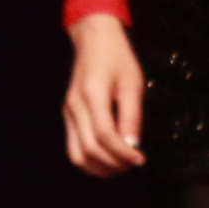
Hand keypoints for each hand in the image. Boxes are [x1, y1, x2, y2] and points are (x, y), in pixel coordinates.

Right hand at [64, 15, 145, 175]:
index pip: (105, 136)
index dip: (123, 153)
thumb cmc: (117, 57)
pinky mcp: (68, 115)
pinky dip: (90, 159)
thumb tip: (133, 146)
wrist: (94, 40)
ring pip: (77, 154)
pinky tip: (108, 158)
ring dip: (99, 167)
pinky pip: (74, 147)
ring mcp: (68, 112)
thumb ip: (132, 116)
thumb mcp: (132, 83)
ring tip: (121, 165)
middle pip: (90, 149)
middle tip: (134, 163)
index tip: (141, 159)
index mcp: (92, 95)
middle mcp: (75, 107)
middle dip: (114, 163)